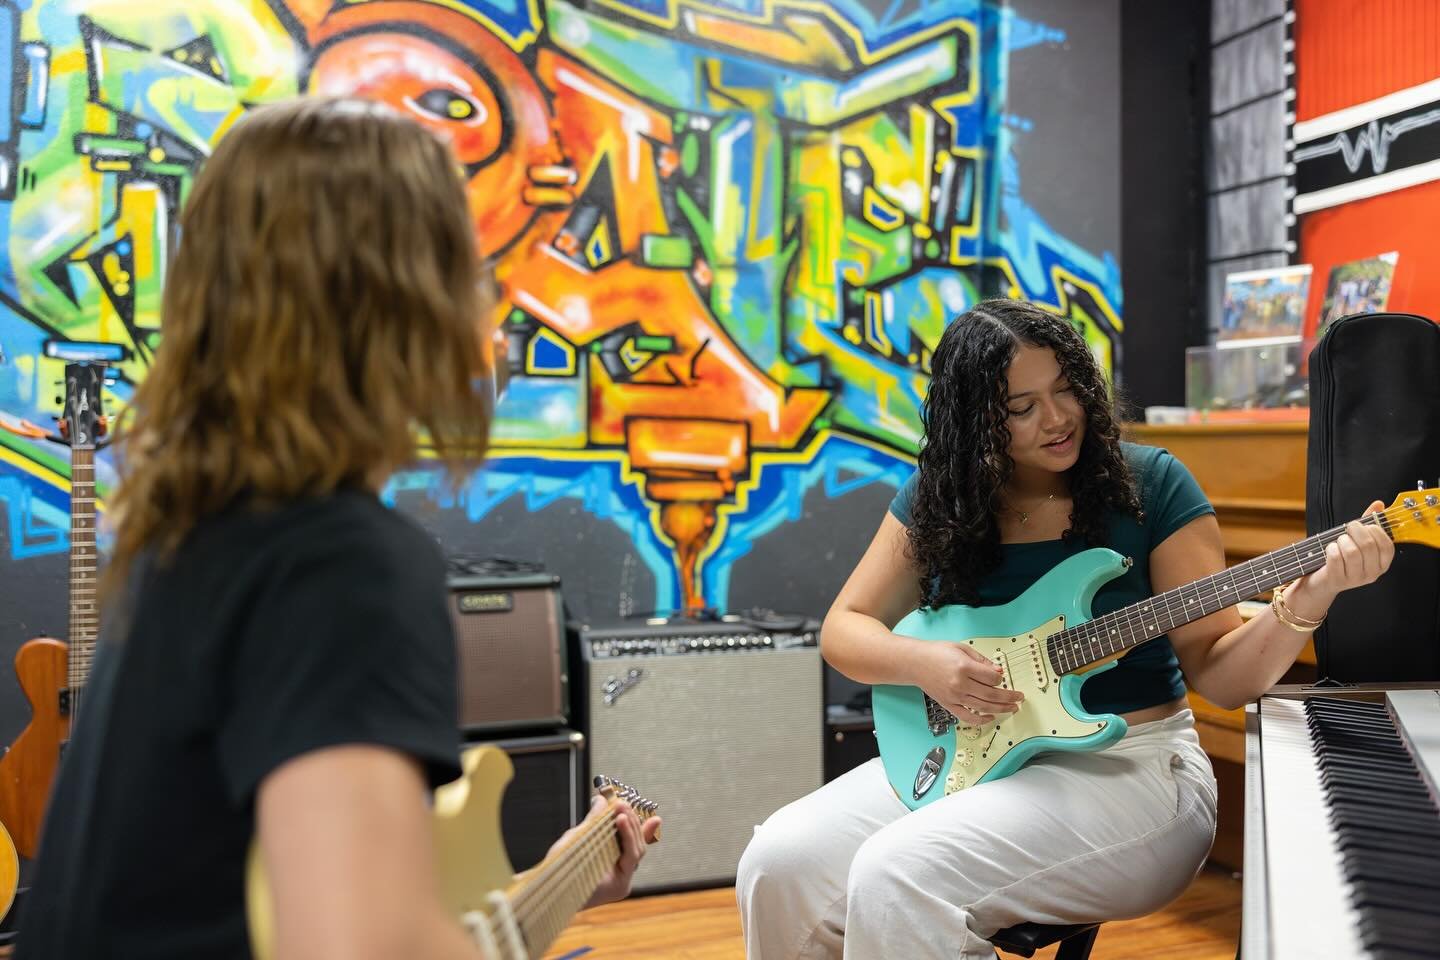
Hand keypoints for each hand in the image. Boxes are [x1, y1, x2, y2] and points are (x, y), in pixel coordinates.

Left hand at [547, 795, 661, 908]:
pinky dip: (628, 837)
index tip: (636, 805)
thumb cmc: (559, 868)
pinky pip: (631, 858)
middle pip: (637, 843)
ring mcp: (621, 880)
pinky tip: (621, 820)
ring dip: (632, 826)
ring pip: (638, 849)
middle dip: (633, 820)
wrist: (548, 889)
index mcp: (611, 861)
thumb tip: (601, 800)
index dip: (638, 825)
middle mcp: (619, 872)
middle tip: (623, 802)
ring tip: (622, 808)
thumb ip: (594, 821)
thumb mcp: (578, 838)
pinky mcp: (620, 887)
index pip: (631, 841)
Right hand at [915, 641, 1023, 725]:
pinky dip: (981, 720)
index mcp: (964, 667)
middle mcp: (960, 684)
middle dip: (1009, 697)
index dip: (1000, 678)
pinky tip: (991, 718)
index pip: (992, 678)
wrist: (915, 662)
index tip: (1000, 677)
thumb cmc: (936, 653)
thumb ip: (982, 660)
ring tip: (1012, 708)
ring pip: (983, 707)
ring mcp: (954, 696)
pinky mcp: (948, 704)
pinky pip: (967, 717)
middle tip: (1019, 697)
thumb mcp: (961, 648)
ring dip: (1001, 709)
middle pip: (992, 694)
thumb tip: (998, 672)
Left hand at [1288, 500, 1395, 618]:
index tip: (1365, 525)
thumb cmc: (1341, 557)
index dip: (1376, 531)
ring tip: (1338, 541)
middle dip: (1355, 531)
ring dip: (1342, 541)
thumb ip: (1368, 523)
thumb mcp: (1356, 540)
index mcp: (1381, 564)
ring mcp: (1355, 580)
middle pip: (1367, 546)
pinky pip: (1335, 558)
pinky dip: (1330, 548)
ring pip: (1351, 552)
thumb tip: (1379, 504)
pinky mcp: (1338, 581)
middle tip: (1348, 528)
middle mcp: (1372, 574)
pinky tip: (1330, 549)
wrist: (1321, 581)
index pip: (1387, 546)